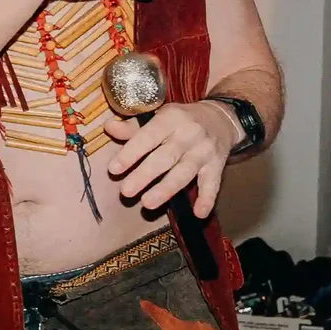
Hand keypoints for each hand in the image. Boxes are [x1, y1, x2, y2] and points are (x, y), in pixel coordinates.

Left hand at [100, 100, 240, 214]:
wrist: (221, 117)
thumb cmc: (180, 119)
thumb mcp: (158, 115)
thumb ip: (134, 126)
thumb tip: (109, 127)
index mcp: (170, 119)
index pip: (148, 136)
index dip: (131, 153)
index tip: (113, 169)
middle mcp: (189, 134)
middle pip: (165, 157)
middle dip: (144, 175)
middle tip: (125, 192)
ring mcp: (204, 151)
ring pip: (184, 172)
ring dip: (166, 189)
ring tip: (148, 204)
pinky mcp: (218, 165)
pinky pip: (213, 183)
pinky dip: (208, 199)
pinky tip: (199, 214)